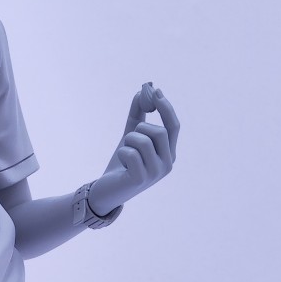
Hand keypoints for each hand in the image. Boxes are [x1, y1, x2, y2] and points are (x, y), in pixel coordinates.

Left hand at [88, 83, 179, 216]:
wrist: (106, 191)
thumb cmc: (121, 164)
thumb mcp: (130, 136)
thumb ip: (137, 115)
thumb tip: (141, 92)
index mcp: (169, 154)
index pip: (174, 127)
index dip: (166, 108)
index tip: (155, 90)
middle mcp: (167, 164)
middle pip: (159, 131)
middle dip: (140, 129)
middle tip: (129, 139)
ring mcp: (156, 173)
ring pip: (143, 140)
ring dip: (128, 141)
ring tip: (124, 152)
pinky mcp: (141, 179)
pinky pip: (131, 152)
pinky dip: (122, 152)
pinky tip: (121, 164)